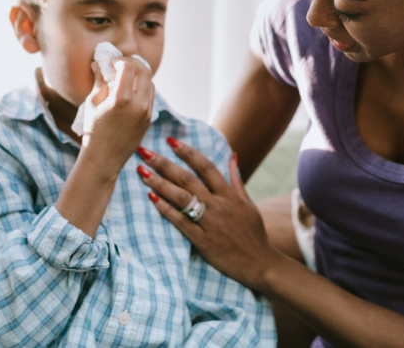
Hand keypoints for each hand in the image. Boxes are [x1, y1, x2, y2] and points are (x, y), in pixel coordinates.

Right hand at [86, 57, 154, 167]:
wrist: (103, 160)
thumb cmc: (93, 131)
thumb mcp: (93, 103)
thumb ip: (99, 81)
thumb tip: (98, 63)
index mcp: (122, 99)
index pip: (129, 66)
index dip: (120, 60)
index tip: (111, 62)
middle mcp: (139, 105)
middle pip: (144, 71)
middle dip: (132, 63)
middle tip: (120, 64)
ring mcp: (147, 113)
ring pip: (150, 83)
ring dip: (139, 75)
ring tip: (124, 77)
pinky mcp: (149, 119)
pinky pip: (150, 96)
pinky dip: (142, 87)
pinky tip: (129, 90)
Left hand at [137, 140, 283, 290]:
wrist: (260, 263)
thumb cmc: (254, 234)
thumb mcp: (248, 204)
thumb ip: (236, 180)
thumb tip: (232, 156)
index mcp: (229, 195)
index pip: (206, 167)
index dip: (187, 152)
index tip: (170, 140)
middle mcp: (219, 205)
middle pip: (188, 179)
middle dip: (164, 163)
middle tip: (144, 151)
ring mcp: (210, 223)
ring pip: (182, 198)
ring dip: (160, 183)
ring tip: (142, 172)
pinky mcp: (203, 241)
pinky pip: (181, 222)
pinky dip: (166, 210)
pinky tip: (151, 198)